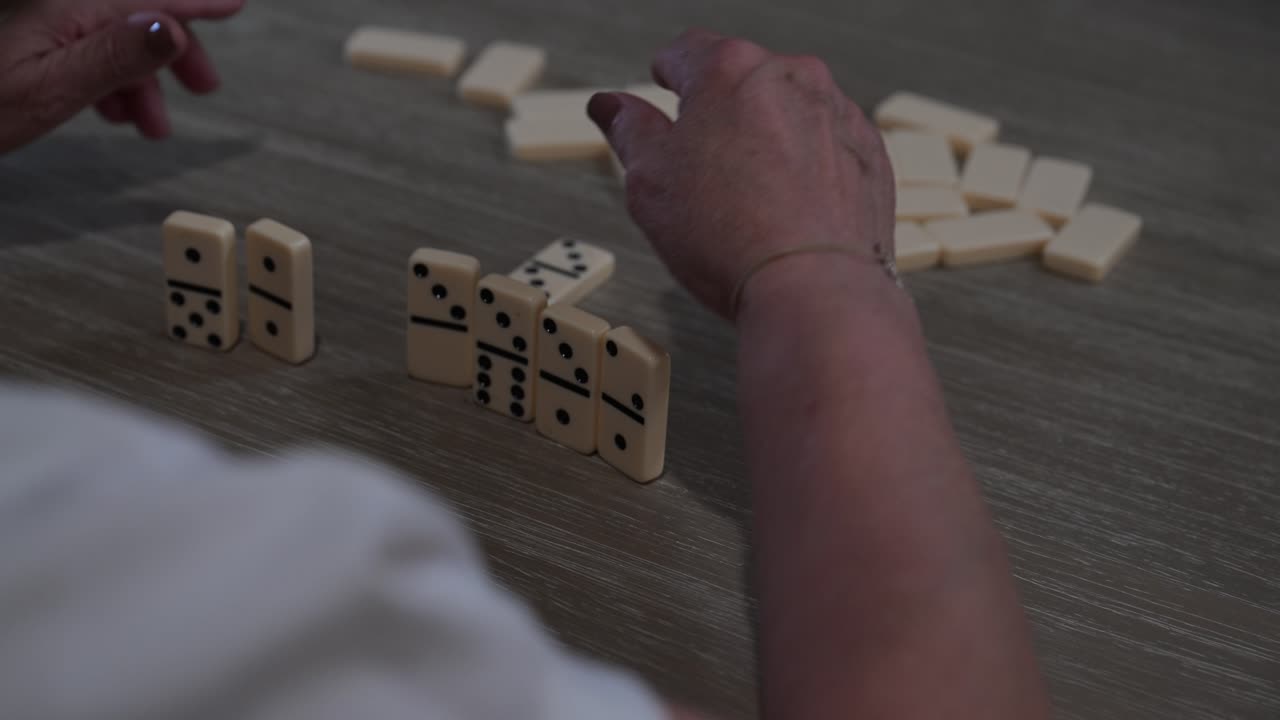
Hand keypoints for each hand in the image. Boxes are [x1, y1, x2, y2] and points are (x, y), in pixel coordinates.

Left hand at [0, 0, 245, 153]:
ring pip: (113, 34)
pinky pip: (85, 45)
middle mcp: (56, 5)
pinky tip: (108, 110)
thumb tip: (172, 27)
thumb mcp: (52, 89)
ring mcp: (41, 21)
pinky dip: (108, 78)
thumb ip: (116, 56)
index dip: (197, 3)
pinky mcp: (29, 39)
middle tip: (207, 88)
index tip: (235, 3)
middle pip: (136, 11)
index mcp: (66, 7)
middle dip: (175, 48)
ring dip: (141, 77)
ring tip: (151, 126)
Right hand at [587, 29, 895, 320]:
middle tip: (700, 166)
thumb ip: (629, 130)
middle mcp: (792, 77)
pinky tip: (787, 210)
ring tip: (748, 199)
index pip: (686, 52)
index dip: (668, 74)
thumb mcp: (649, 181)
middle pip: (742, 82)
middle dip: (720, 114)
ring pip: (788, 113)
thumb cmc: (731, 236)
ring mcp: (838, 113)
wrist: (814, 288)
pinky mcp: (870, 154)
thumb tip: (611, 106)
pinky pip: (826, 147)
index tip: (664, 86)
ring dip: (766, 140)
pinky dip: (806, 168)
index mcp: (729, 69)